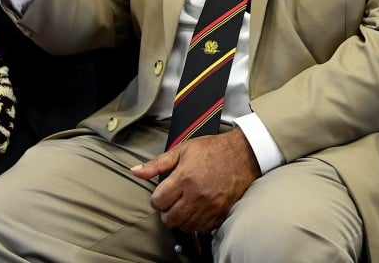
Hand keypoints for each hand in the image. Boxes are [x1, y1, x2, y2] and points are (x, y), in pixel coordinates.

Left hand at [131, 128, 260, 232]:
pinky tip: (196, 210)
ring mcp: (209, 206)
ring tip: (184, 205)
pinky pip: (201, 229)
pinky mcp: (220, 214)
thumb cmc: (213, 150)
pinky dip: (196, 223)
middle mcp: (196, 195)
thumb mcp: (182, 150)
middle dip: (167, 211)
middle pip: (170, 218)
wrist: (242, 155)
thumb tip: (136, 171)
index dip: (157, 198)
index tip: (163, 193)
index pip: (158, 202)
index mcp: (184, 178)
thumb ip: (157, 163)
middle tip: (172, 201)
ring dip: (181, 218)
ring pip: (185, 226)